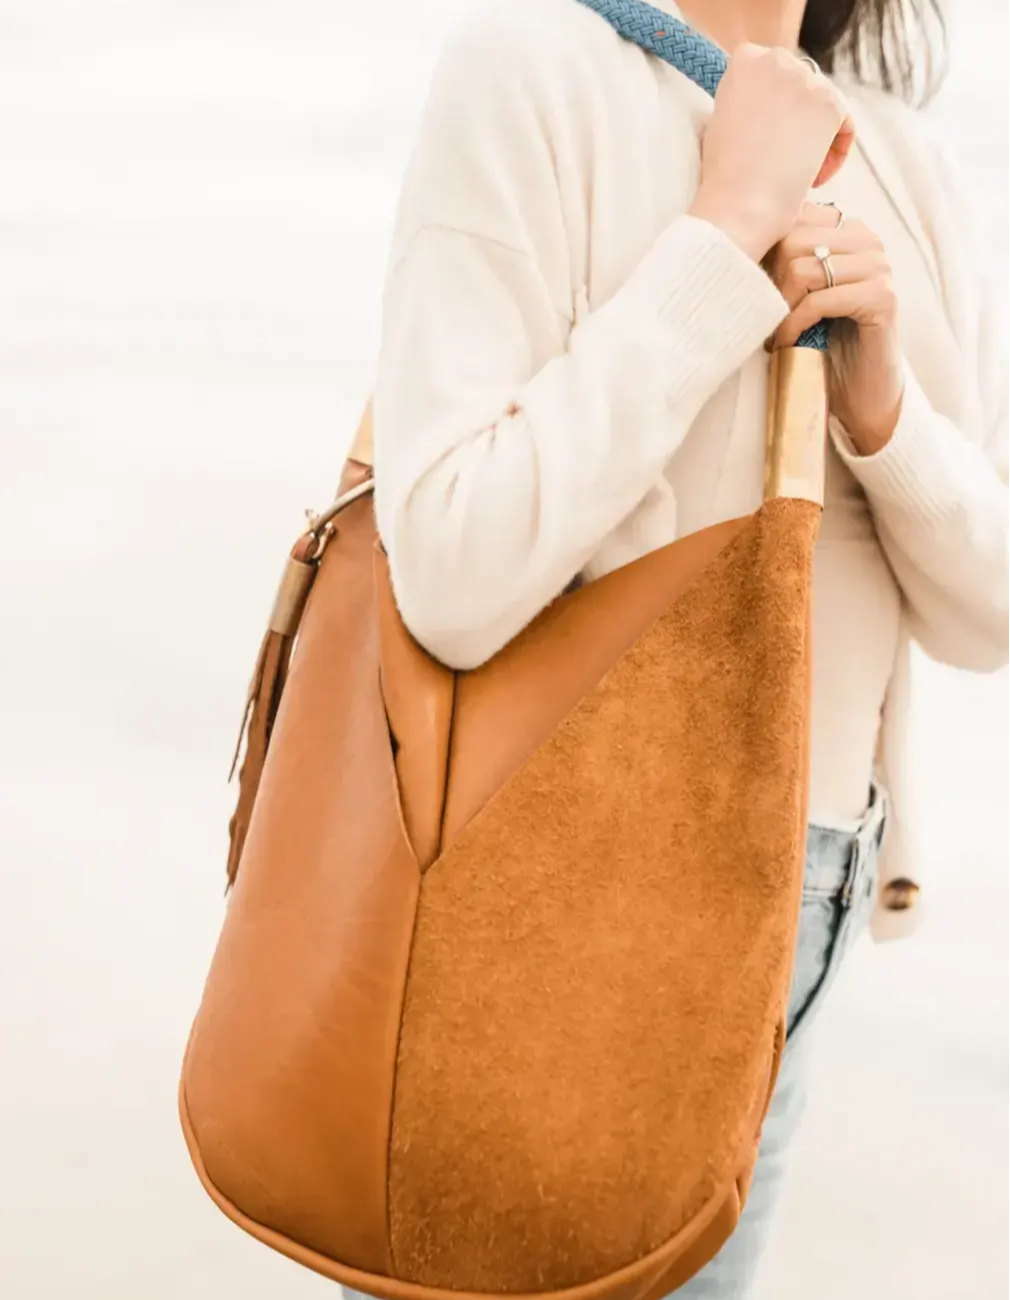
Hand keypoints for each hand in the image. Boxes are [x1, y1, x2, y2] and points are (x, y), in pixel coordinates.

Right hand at [689, 45, 854, 262]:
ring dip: (817, 137)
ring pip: (824, 104)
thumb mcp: (722, 123)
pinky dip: (836, 153)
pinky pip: (845, 124)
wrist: (736, 206)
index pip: (774, 70)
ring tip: (800, 174)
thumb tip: (772, 108)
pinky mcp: (829, 104)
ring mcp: (804, 79)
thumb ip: (746, 102)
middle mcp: (776, 59)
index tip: (769, 136)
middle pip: (802, 84)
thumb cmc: (723, 179)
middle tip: (787, 159)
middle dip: (798, 119)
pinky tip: (815, 178)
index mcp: (744, 60)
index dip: (775, 106)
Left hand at [766, 203, 903, 454]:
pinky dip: (794, 325)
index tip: (755, 290)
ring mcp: (879, 267)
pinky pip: (819, 301)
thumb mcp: (799, 292)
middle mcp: (868, 240)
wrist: (860, 391)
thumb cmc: (823, 339)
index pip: (792, 217)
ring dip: (780, 309)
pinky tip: (788, 343)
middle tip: (764, 317)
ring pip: (803, 270)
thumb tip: (733, 237)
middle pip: (793, 240)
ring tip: (775, 334)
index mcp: (847, 229)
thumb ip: (783, 260)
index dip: (765, 254)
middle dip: (769, 283)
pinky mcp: (882, 298)